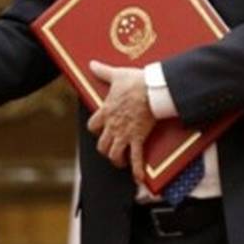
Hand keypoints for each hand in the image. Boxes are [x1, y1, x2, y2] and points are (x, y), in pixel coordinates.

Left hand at [86, 61, 155, 182]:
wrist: (151, 89)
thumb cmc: (135, 82)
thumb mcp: (116, 75)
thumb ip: (103, 71)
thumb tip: (92, 64)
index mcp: (106, 111)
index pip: (93, 126)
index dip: (96, 129)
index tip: (101, 129)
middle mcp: (112, 125)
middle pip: (102, 145)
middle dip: (106, 149)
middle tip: (112, 150)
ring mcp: (124, 134)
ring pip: (114, 154)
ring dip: (117, 160)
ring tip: (122, 162)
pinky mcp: (138, 138)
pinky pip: (136, 159)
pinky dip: (136, 170)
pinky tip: (138, 178)